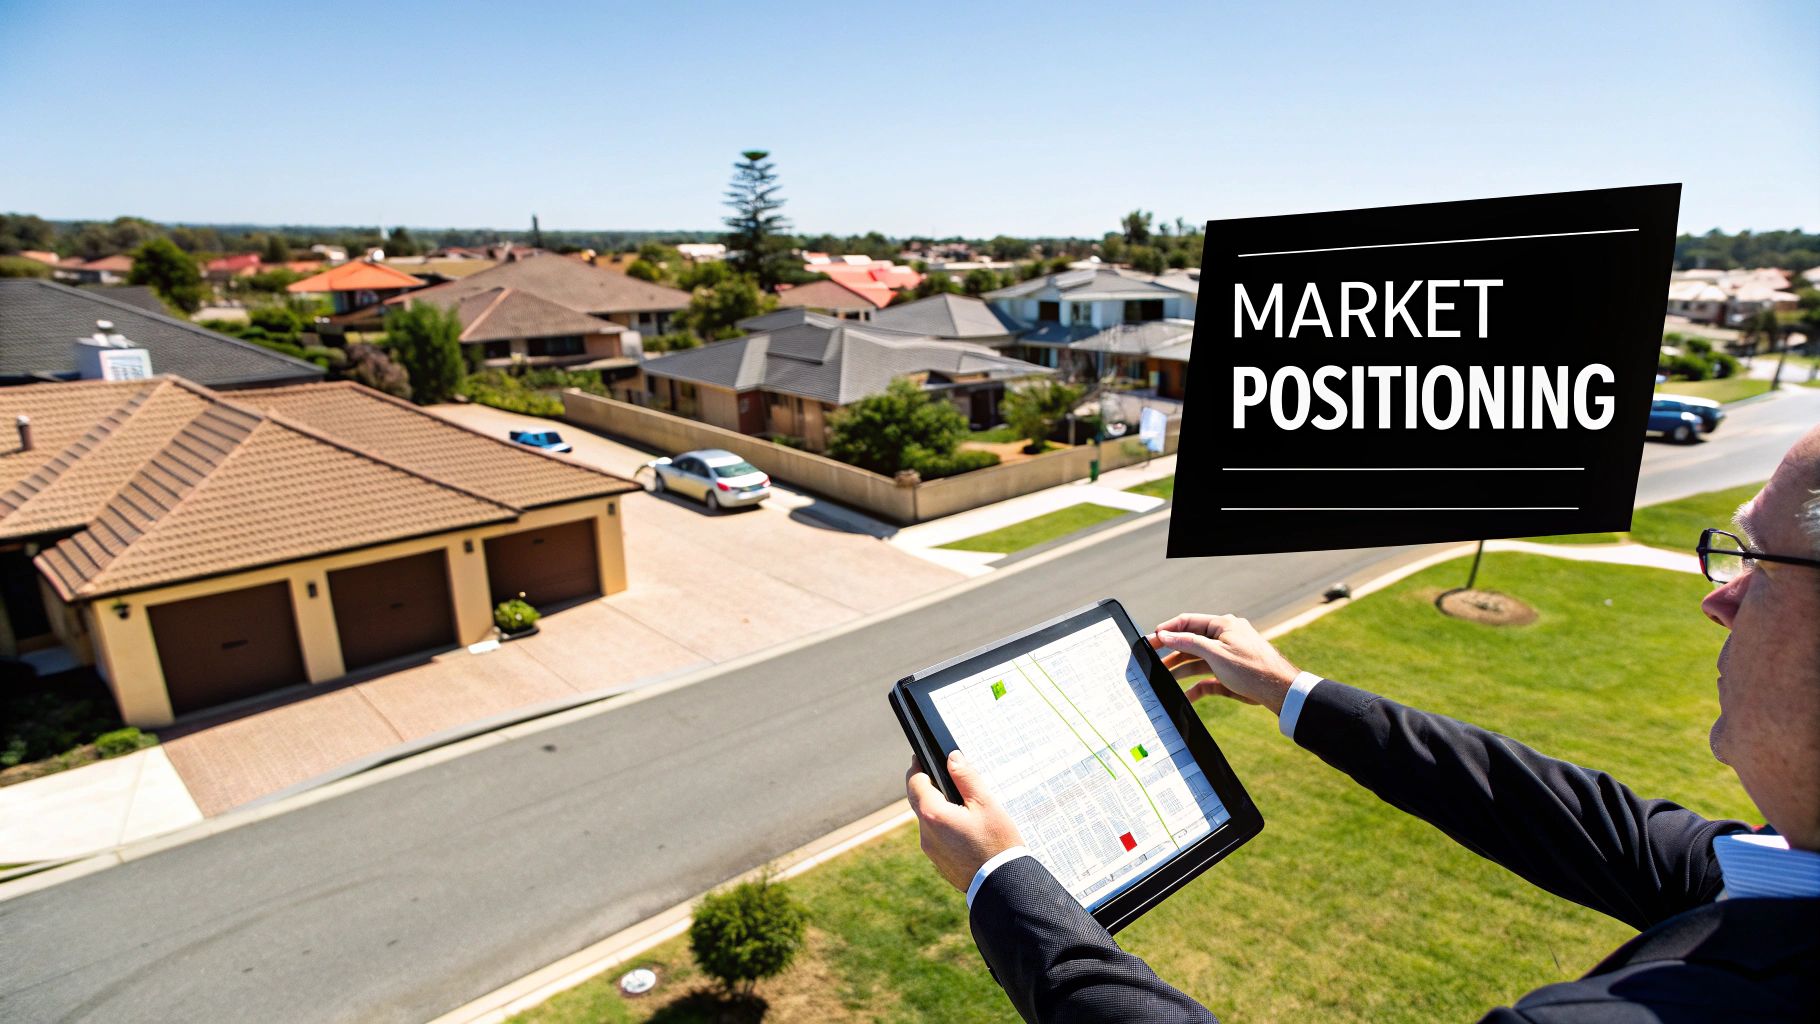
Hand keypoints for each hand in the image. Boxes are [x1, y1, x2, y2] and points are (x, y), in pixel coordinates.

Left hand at [905, 751, 1023, 891]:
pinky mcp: (938, 861)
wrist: (1002, 885)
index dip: (917, 766)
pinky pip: (935, 835)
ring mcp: (931, 849)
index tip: (922, 757)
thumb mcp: (986, 804)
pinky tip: (965, 827)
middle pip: (918, 800)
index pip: (914, 782)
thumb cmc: (998, 844)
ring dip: (938, 807)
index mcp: (934, 815)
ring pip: (927, 819)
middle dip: (928, 785)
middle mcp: (926, 833)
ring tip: (963, 804)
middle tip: (945, 775)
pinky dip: (944, 825)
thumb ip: (966, 778)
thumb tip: (951, 758)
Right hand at [1149, 613, 1300, 714]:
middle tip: (1149, 658)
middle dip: (1171, 651)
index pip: (1188, 622)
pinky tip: (1185, 696)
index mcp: (1223, 625)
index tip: (1151, 639)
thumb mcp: (1215, 653)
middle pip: (1191, 642)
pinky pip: (1208, 678)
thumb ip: (1188, 642)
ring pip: (1197, 661)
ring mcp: (1227, 657)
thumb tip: (1165, 634)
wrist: (1280, 692)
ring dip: (1180, 669)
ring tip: (1161, 678)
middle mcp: (1224, 638)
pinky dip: (1196, 686)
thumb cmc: (1251, 668)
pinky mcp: (1230, 675)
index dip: (1168, 629)